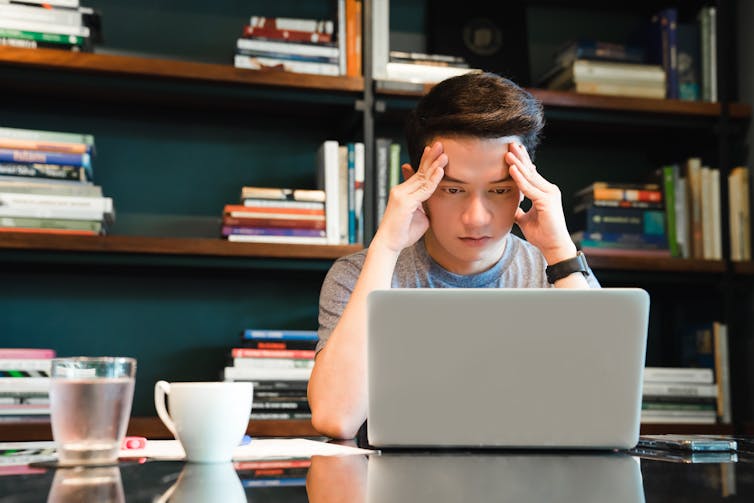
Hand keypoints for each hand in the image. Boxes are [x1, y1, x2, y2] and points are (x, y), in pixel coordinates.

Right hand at [373, 141, 446, 252]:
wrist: (390, 244)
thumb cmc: (403, 234)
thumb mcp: (419, 218)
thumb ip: (425, 208)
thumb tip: (432, 206)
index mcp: (404, 192)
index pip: (418, 174)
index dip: (427, 163)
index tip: (435, 152)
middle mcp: (401, 190)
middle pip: (419, 171)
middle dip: (430, 157)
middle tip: (439, 144)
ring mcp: (402, 194)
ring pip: (422, 178)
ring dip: (434, 165)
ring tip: (444, 154)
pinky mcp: (405, 201)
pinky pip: (423, 189)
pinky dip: (433, 179)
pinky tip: (440, 170)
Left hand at [506, 143, 576, 263]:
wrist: (553, 246)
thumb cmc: (542, 234)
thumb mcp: (525, 219)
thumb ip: (520, 210)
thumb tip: (512, 207)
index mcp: (544, 192)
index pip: (531, 174)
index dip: (521, 163)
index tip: (511, 152)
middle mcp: (549, 190)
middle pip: (531, 171)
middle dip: (520, 157)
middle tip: (509, 144)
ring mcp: (549, 194)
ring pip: (530, 176)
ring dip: (517, 164)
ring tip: (507, 152)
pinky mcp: (546, 201)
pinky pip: (529, 188)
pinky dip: (519, 178)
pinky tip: (511, 169)